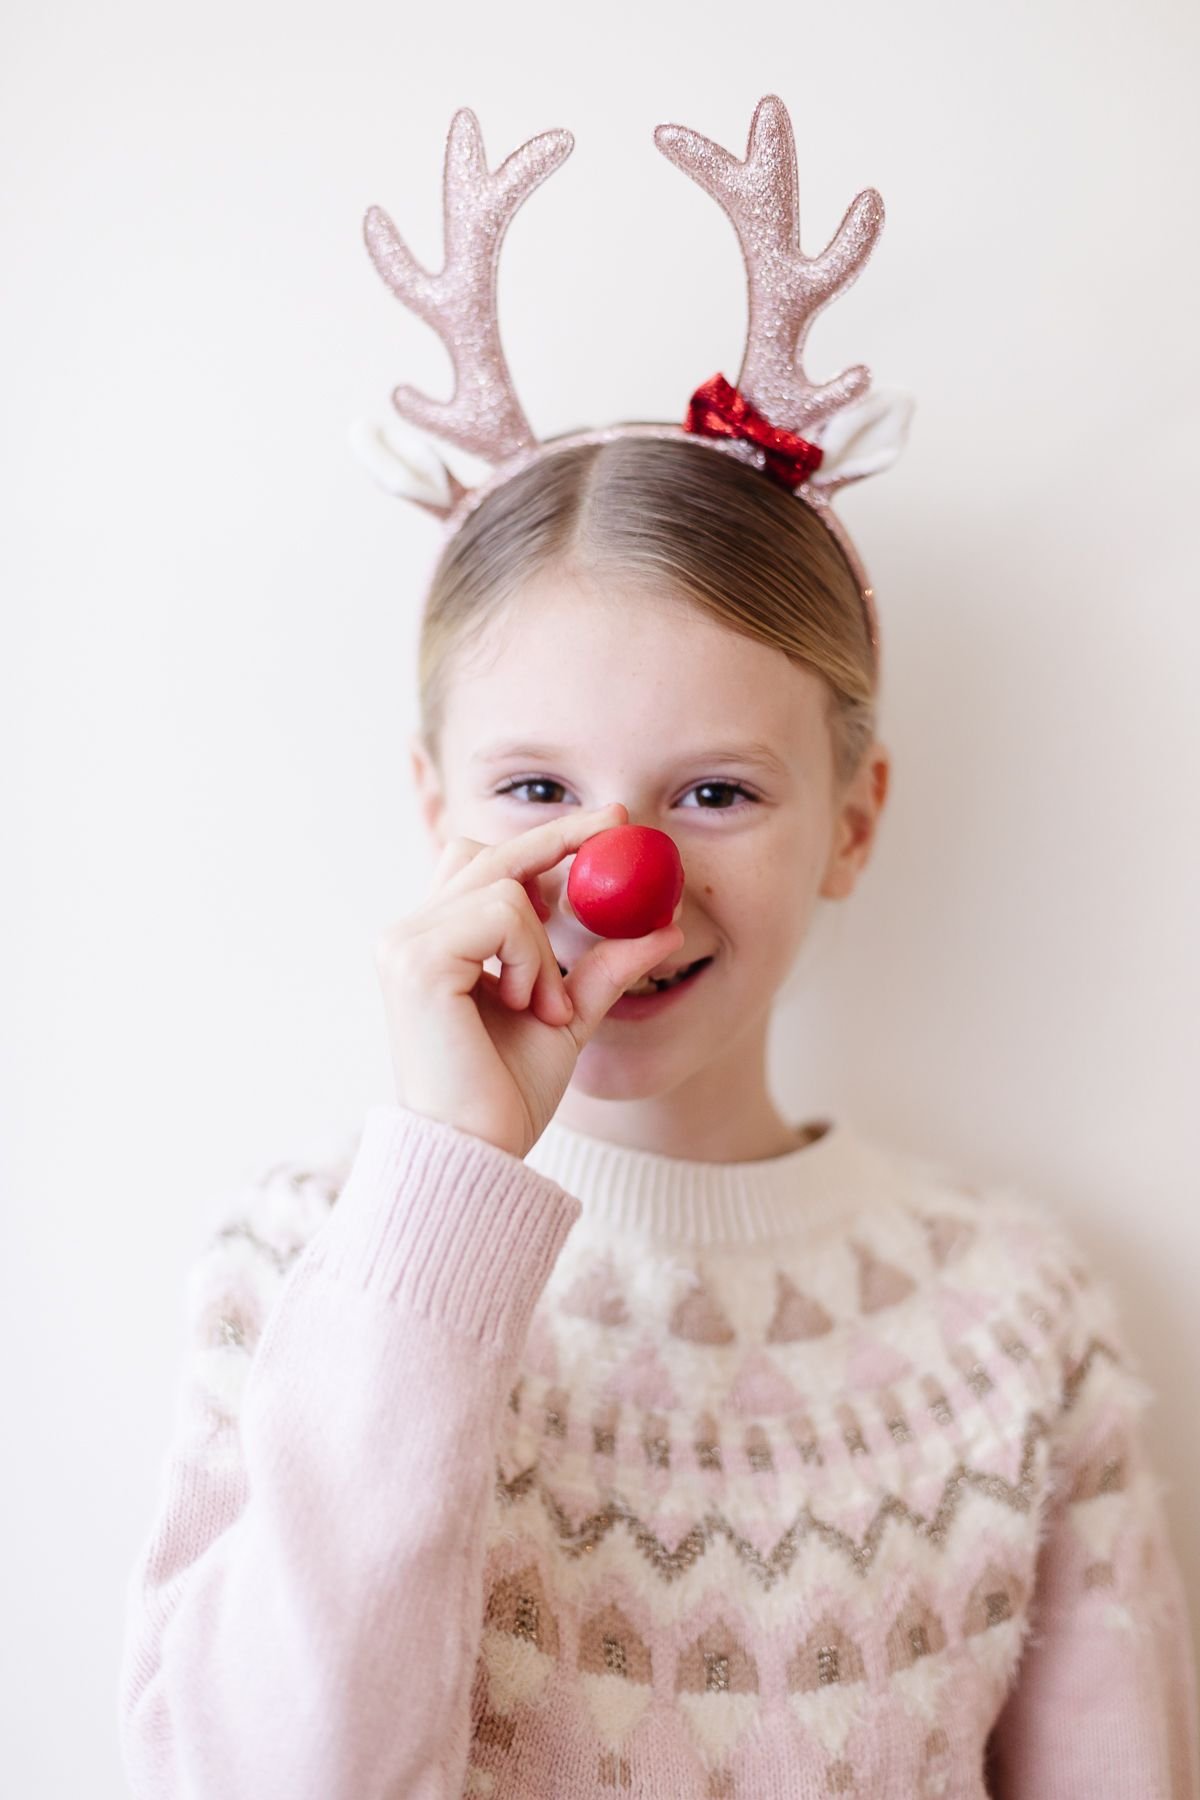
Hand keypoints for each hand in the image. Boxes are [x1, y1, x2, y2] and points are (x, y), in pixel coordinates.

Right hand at [373, 801, 684, 1158]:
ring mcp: (405, 944)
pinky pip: (503, 915)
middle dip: (558, 837)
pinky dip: (532, 958)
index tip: (606, 822)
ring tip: (542, 1005)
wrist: (476, 1152)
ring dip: (545, 945)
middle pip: (490, 852)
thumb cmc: (506, 1097)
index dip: (542, 839)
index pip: (484, 863)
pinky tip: (525, 1006)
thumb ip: (603, 970)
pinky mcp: (417, 960)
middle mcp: (408, 935)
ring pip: (506, 886)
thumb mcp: (569, 1018)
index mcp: (434, 944)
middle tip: (616, 824)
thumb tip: (663, 928)